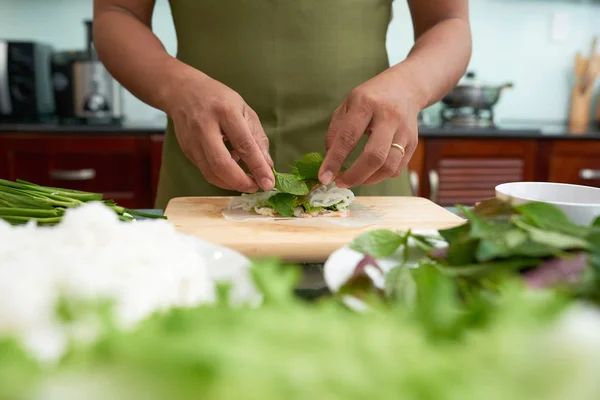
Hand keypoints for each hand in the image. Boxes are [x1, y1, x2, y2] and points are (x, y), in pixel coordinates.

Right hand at [166, 69, 273, 192]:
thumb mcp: (244, 109)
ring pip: (211, 173)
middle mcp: (205, 127)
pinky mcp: (187, 151)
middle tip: (256, 187)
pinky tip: (232, 171)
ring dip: (231, 184)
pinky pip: (206, 171)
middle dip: (241, 182)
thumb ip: (257, 137)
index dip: (258, 167)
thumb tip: (267, 165)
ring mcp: (192, 140)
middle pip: (222, 164)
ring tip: (247, 183)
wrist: (182, 91)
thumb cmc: (218, 99)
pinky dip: (222, 177)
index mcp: (225, 111)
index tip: (269, 182)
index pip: (244, 144)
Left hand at [319, 69, 420, 187]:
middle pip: (374, 156)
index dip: (335, 160)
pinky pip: (397, 168)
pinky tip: (370, 172)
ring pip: (389, 166)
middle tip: (340, 182)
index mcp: (366, 104)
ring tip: (354, 179)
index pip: (348, 137)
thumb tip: (330, 162)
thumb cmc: (370, 98)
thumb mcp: (347, 105)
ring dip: (368, 179)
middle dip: (355, 176)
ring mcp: (404, 131)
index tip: (324, 177)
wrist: (405, 87)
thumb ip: (335, 132)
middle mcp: (389, 117)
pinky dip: (381, 176)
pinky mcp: (414, 142)